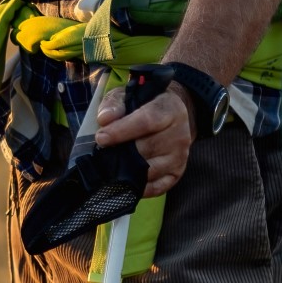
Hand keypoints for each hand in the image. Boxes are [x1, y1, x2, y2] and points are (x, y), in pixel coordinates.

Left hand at [96, 81, 198, 196]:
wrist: (173, 116)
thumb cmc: (145, 104)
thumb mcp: (129, 95)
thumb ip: (115, 104)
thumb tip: (104, 119)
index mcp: (169, 110)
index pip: (146, 122)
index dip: (121, 131)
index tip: (101, 138)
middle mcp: (179, 134)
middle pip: (146, 148)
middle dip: (121, 152)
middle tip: (101, 154)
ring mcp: (180, 156)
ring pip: (150, 170)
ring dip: (127, 171)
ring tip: (110, 166)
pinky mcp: (177, 173)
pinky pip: (157, 187)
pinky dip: (139, 187)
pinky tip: (124, 180)